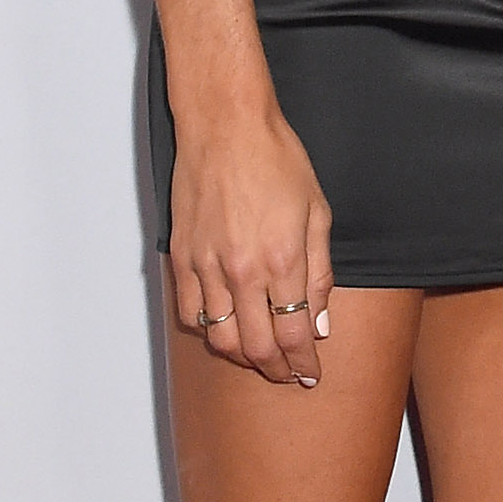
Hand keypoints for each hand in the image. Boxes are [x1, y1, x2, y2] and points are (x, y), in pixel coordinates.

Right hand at [168, 110, 334, 387]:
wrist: (226, 127)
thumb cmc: (276, 159)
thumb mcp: (318, 213)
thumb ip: (320, 274)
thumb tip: (319, 323)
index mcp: (283, 260)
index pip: (293, 336)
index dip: (303, 363)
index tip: (310, 374)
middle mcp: (242, 271)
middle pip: (257, 347)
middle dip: (276, 370)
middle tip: (288, 375)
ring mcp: (207, 266)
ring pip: (220, 338)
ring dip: (243, 356)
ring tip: (259, 356)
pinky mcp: (183, 256)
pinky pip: (190, 313)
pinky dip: (208, 330)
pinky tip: (224, 328)